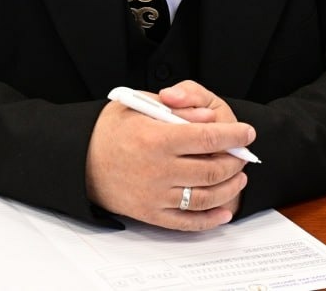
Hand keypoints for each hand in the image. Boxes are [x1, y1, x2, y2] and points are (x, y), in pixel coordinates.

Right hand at [85, 80, 254, 230]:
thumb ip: (176, 108)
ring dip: (229, 188)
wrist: (78, 159)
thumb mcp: (137, 105)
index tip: (247, 132)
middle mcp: (157, 169)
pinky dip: (210, 219)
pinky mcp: (150, 214)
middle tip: (243, 154)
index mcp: (155, 138)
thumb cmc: (108, 129)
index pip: (207, 138)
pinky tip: (224, 210)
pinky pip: (187, 221)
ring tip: (238, 178)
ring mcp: (155, 195)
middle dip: (235, 161)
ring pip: (206, 196)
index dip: (233, 135)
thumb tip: (209, 118)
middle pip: (212, 169)